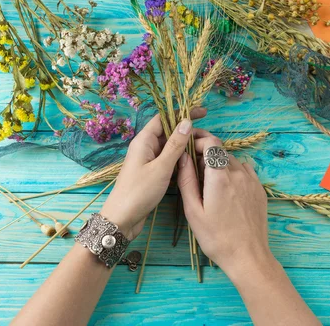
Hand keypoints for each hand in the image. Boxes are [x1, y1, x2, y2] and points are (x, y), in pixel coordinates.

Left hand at [100, 108, 206, 239]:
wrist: (122, 218)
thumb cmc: (139, 192)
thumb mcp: (161, 168)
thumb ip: (175, 145)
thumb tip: (187, 122)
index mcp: (144, 140)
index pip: (164, 117)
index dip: (182, 112)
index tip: (202, 112)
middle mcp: (145, 147)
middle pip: (168, 131)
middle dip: (186, 130)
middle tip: (207, 134)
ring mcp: (148, 160)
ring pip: (169, 146)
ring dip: (184, 145)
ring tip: (204, 147)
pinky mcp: (151, 172)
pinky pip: (168, 159)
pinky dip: (180, 158)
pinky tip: (193, 161)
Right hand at [176, 130, 272, 278]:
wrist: (247, 256)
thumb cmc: (216, 238)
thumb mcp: (193, 211)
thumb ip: (186, 180)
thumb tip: (182, 158)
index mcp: (220, 178)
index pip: (212, 142)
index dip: (199, 140)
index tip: (188, 146)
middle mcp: (238, 174)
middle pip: (221, 150)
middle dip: (206, 152)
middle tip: (193, 166)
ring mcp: (252, 181)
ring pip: (232, 160)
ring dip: (219, 162)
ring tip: (208, 180)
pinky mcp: (259, 189)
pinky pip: (244, 170)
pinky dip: (233, 171)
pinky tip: (225, 187)